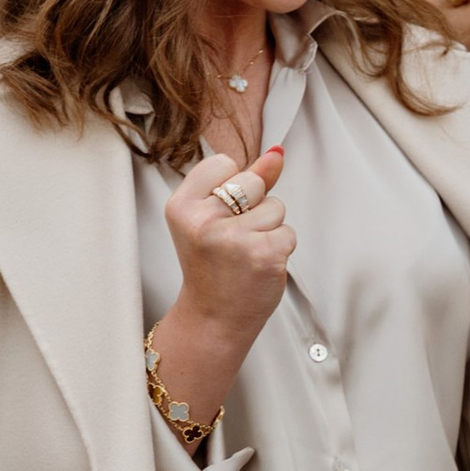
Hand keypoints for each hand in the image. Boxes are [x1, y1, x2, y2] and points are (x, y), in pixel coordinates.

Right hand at [147, 143, 292, 432]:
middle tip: (232, 238)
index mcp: (181, 206)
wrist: (214, 317)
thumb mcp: (212, 218)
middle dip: (254, 206)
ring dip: (269, 228)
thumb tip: (277, 153)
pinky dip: (280, 247)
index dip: (230, 187)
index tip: (217, 216)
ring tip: (246, 253)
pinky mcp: (264, 254)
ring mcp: (235, 238)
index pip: (223, 163)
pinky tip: (259, 264)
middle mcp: (204, 220)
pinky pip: (288, 232)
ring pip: (276, 207)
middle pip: (253, 182)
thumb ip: (244, 182)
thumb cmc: (212, 266)